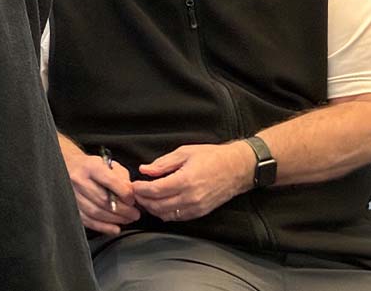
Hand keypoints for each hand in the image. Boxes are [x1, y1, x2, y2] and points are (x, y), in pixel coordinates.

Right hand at [59, 140, 140, 233]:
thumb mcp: (109, 165)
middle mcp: (79, 180)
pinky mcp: (71, 207)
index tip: (132, 200)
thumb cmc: (92, 167)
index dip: (125, 193)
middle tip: (134, 214)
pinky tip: (114, 228)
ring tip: (127, 220)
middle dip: (123, 210)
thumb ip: (122, 178)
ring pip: (95, 212)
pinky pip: (87, 221)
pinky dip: (103, 227)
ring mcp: (72, 194)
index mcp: (90, 167)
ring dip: (115, 219)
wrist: (69, 167)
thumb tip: (130, 193)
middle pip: (103, 200)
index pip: (110, 181)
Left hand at [130, 142, 254, 221]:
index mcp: (185, 180)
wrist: (237, 168)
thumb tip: (144, 170)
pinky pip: (177, 217)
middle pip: (157, 206)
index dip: (140, 189)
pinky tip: (160, 204)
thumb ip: (163, 163)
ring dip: (152, 208)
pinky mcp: (200, 212)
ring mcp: (196, 207)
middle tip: (135, 192)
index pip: (154, 190)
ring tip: (145, 198)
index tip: (133, 184)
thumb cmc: (212, 157)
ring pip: (165, 215)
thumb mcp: (185, 152)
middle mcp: (190, 197)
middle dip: (142, 200)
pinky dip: (165, 213)